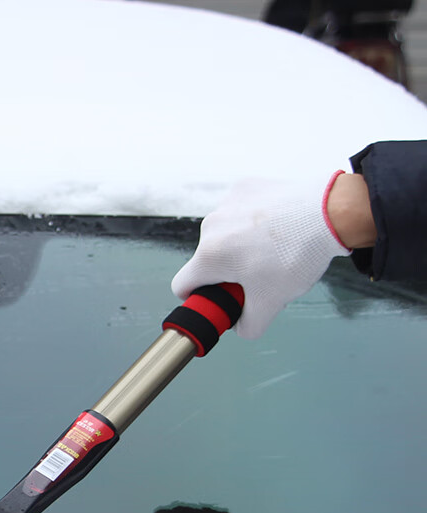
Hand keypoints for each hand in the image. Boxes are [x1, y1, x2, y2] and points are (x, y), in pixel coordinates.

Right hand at [171, 172, 365, 338]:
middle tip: (260, 277)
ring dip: (240, 246)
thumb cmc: (296, 256)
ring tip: (274, 250)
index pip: (182, 286)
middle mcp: (211, 226)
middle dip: (227, 272)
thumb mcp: (271, 304)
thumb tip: (239, 326)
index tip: (220, 298)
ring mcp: (227, 203)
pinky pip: (240, 212)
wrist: (330, 213)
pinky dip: (253, 223)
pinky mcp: (245, 186)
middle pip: (207, 260)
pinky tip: (278, 227)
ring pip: (224, 235)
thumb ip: (247, 326)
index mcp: (210, 256)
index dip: (197, 298)